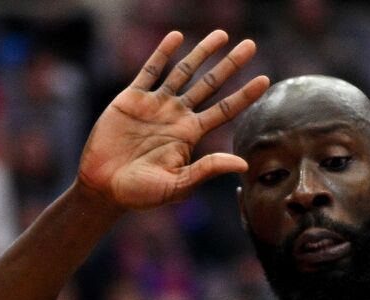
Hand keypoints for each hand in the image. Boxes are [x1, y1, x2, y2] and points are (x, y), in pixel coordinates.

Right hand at [77, 30, 269, 209]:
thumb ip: (207, 170)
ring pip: (185, 71)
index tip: (265, 80)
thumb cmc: (140, 194)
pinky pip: (150, 70)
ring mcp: (155, 105)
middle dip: (231, 65)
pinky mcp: (131, 98)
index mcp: (190, 136)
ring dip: (202, 52)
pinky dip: (163, 53)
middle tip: (251, 45)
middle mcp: (177, 116)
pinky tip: (177, 37)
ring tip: (222, 35)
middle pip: (211, 85)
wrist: (103, 187)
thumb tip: (243, 164)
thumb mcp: (178, 185)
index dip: (245, 95)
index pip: (225, 111)